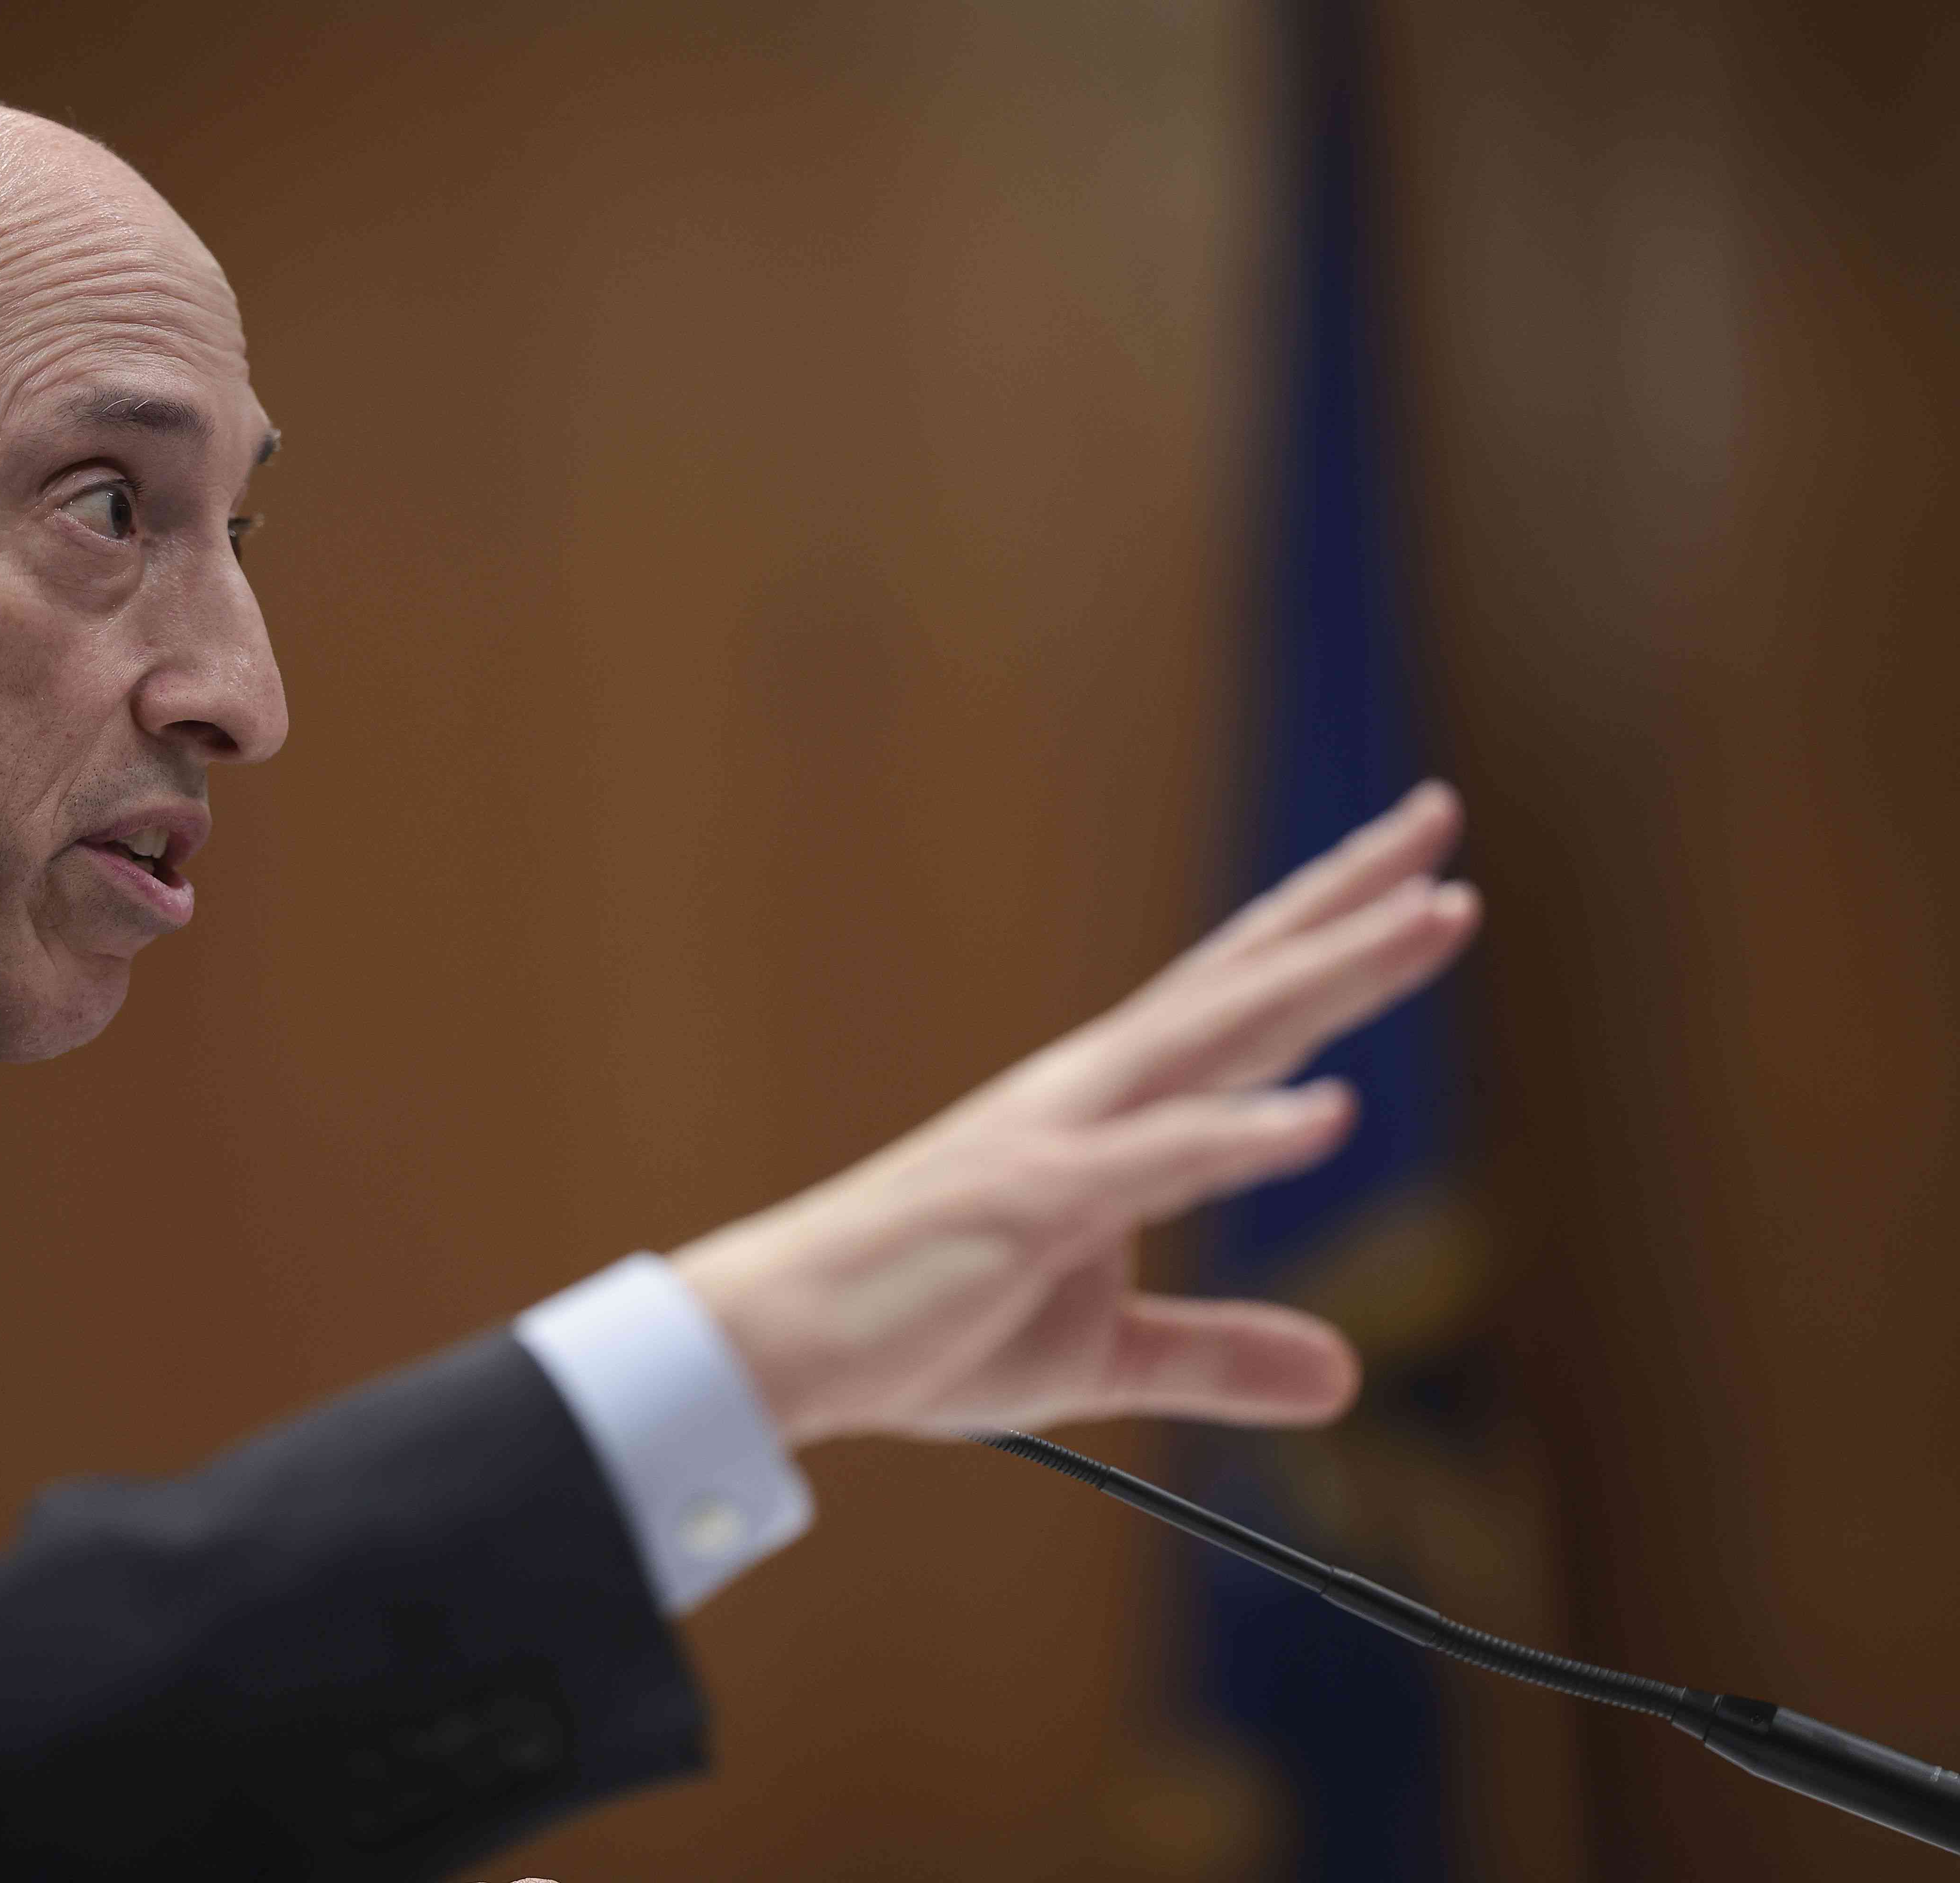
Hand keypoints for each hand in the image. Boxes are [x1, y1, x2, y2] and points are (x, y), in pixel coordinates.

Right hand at [672, 781, 1475, 1445]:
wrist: (786, 1339)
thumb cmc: (922, 1326)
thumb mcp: (1102, 1355)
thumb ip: (1219, 1353)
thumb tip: (1342, 1377)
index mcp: (1106, 1110)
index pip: (1240, 1004)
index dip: (1328, 934)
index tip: (1417, 874)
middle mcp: (1091, 1090)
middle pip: (1245, 976)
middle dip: (1348, 901)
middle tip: (1440, 817)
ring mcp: (1063, 1135)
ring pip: (1224, 1032)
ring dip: (1335, 970)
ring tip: (1438, 913)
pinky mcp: (1035, 1199)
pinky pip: (1160, 1159)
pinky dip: (1246, 1134)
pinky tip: (1332, 1115)